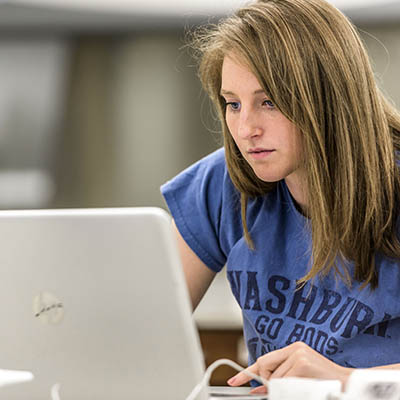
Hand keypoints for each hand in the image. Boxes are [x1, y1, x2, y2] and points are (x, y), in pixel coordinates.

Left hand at [227, 341, 352, 393]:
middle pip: (265, 367)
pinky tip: (305, 387)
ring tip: (302, 387)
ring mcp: (299, 355)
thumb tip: (259, 388)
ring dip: (283, 389)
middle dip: (268, 383)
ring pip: (275, 378)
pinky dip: (290, 390)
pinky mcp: (303, 364)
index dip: (247, 372)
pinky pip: (284, 382)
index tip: (234, 381)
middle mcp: (295, 349)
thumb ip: (279, 378)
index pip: (263, 360)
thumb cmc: (324, 382)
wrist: (349, 384)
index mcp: (293, 349)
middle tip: (279, 389)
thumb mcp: (298, 377)